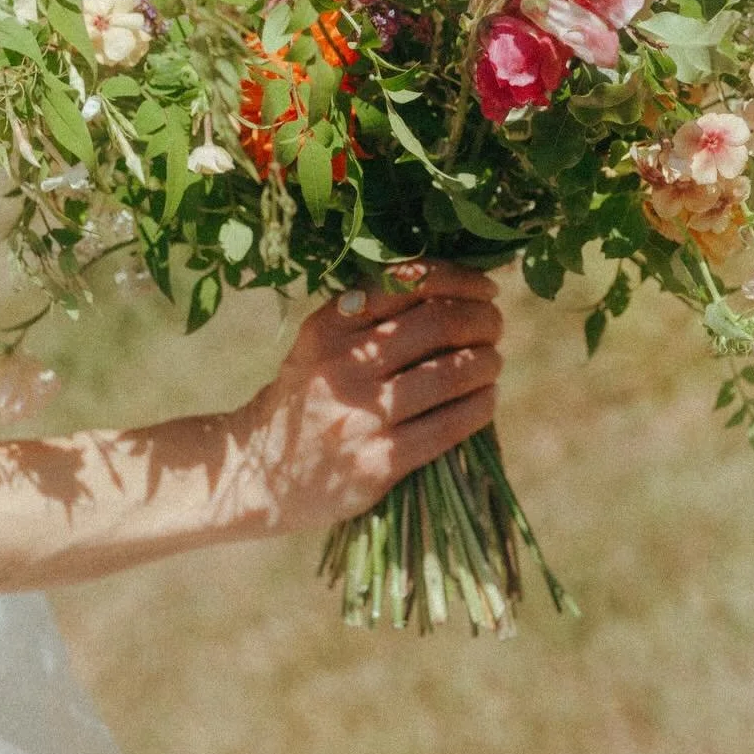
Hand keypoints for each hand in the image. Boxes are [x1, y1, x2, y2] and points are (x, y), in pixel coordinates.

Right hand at [218, 262, 502, 536]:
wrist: (259, 474)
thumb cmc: (307, 397)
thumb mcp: (321, 345)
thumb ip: (372, 315)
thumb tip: (458, 288)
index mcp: (329, 326)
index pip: (408, 282)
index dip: (460, 279)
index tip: (485, 289)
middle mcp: (342, 366)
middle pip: (438, 324)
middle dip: (482, 320)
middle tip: (494, 327)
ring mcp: (359, 416)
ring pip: (450, 374)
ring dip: (486, 362)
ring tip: (490, 363)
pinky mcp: (376, 462)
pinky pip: (448, 426)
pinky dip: (479, 406)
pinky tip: (485, 400)